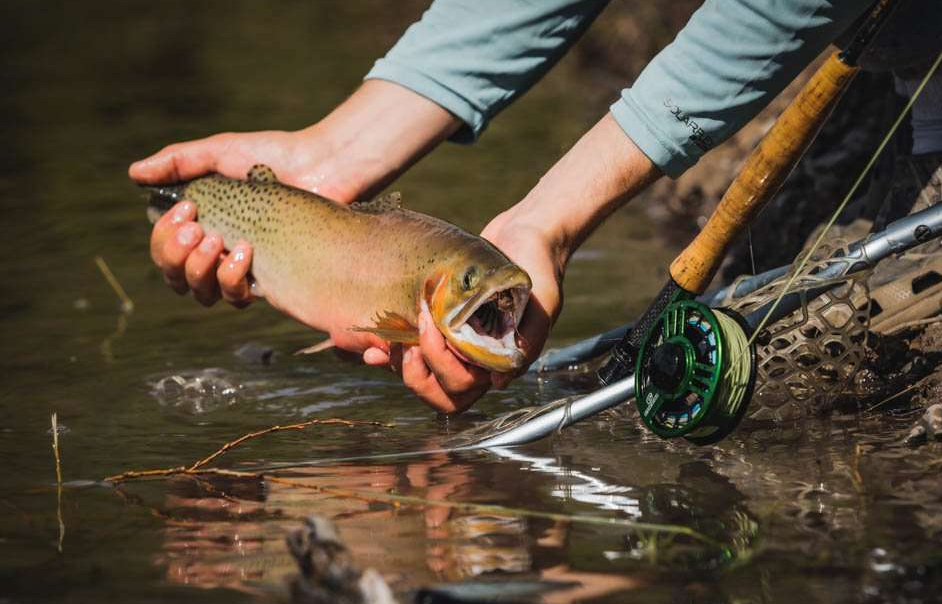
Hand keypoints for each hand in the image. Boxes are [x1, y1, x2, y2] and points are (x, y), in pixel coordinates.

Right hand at [132, 80, 460, 309]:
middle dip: (176, 255)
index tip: (184, 210)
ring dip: (200, 271)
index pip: (164, 250)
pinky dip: (233, 278)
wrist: (320, 166)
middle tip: (200, 228)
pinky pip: (239, 298)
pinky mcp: (271, 278)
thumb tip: (134, 173)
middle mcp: (217, 251)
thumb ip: (178, 162)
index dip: (163, 238)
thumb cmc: (272, 156)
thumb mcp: (220, 152)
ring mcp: (243, 267)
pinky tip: (246, 252)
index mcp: (201, 224)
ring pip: (203, 295)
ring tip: (220, 241)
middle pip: (175, 278)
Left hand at [364, 213, 564, 413]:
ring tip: (386, 343)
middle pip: (440, 394)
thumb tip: (500, 381)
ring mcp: (456, 344)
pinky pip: (413, 350)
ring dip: (401, 366)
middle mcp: (476, 359)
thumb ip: (529, 340)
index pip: (465, 386)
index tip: (433, 328)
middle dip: (418, 374)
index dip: (441, 369)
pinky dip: (391, 352)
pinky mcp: (440, 326)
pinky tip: (372, 345)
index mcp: (499, 361)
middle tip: (411, 340)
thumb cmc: (540, 266)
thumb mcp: (543, 302)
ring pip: (423, 378)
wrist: (527, 233)